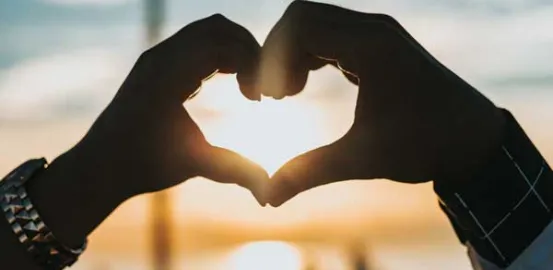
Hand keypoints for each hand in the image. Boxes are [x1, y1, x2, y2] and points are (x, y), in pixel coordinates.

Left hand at [78, 14, 266, 197]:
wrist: (100, 166)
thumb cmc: (143, 166)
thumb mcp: (192, 166)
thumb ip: (234, 171)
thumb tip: (268, 192)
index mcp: (168, 75)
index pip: (223, 44)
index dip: (252, 65)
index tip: (259, 99)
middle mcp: (160, 57)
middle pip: (219, 28)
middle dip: (249, 51)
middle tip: (260, 86)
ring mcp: (157, 57)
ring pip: (208, 31)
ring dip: (235, 50)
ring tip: (248, 85)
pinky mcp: (158, 63)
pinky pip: (196, 42)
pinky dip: (220, 54)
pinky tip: (229, 82)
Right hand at [261, 1, 505, 205]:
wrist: (473, 139)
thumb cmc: (424, 146)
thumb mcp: (363, 158)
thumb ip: (310, 172)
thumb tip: (268, 198)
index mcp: (370, 48)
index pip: (300, 25)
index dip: (273, 58)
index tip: (271, 98)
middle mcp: (374, 30)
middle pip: (302, 17)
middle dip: (278, 53)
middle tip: (275, 96)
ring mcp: (378, 33)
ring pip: (315, 22)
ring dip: (293, 53)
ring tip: (288, 94)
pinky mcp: (380, 43)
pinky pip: (331, 33)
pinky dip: (310, 54)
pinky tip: (305, 85)